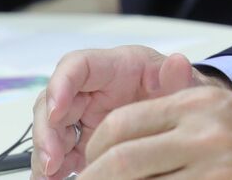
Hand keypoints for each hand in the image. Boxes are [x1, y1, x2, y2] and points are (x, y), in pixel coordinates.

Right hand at [30, 46, 225, 177]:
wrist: (184, 118)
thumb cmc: (180, 93)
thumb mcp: (185, 84)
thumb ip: (179, 79)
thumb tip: (177, 62)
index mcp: (116, 67)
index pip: (78, 65)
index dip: (61, 84)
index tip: (57, 110)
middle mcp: (92, 89)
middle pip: (54, 100)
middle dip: (47, 130)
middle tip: (52, 161)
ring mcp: (83, 116)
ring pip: (51, 129)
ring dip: (46, 153)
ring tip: (51, 176)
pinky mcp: (81, 141)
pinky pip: (58, 153)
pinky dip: (51, 168)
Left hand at [77, 88, 231, 178]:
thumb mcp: (211, 104)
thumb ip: (167, 103)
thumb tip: (109, 130)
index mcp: (196, 104)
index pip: (122, 123)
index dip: (95, 148)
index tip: (88, 163)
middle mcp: (204, 134)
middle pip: (123, 161)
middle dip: (93, 178)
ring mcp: (213, 168)